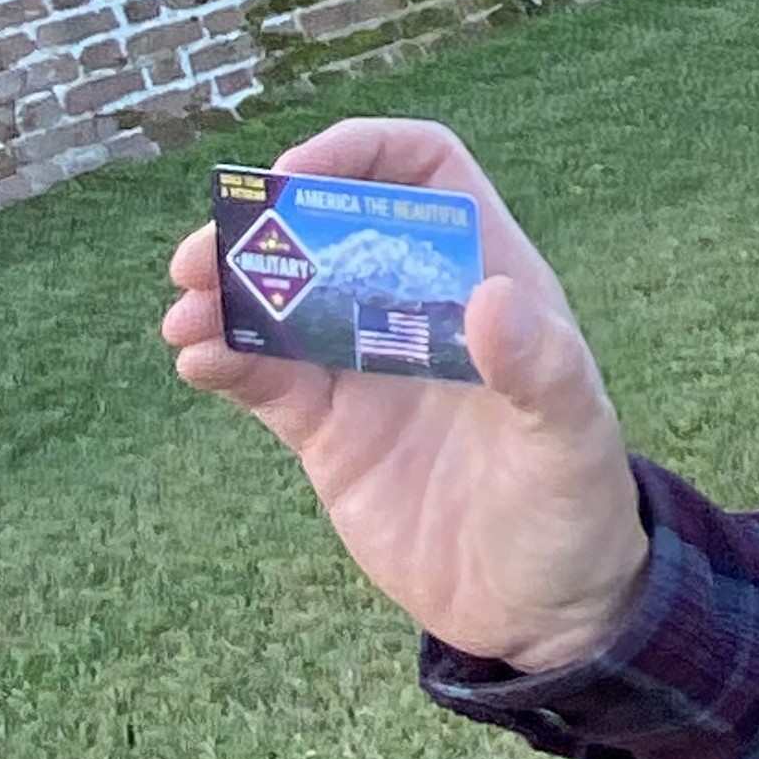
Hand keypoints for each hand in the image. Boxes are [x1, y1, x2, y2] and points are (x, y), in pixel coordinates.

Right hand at [162, 116, 651, 672]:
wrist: (542, 606)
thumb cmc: (575, 505)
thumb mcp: (572, 436)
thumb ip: (540, 368)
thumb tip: (490, 298)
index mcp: (487, 273)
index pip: (422, 170)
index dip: (359, 153)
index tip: (294, 178)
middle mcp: (417, 306)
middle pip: (330, 227)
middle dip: (264, 226)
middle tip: (203, 254)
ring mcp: (367, 366)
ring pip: (282, 298)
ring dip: (227, 290)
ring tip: (183, 309)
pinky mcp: (329, 429)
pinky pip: (264, 377)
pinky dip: (222, 359)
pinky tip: (195, 359)